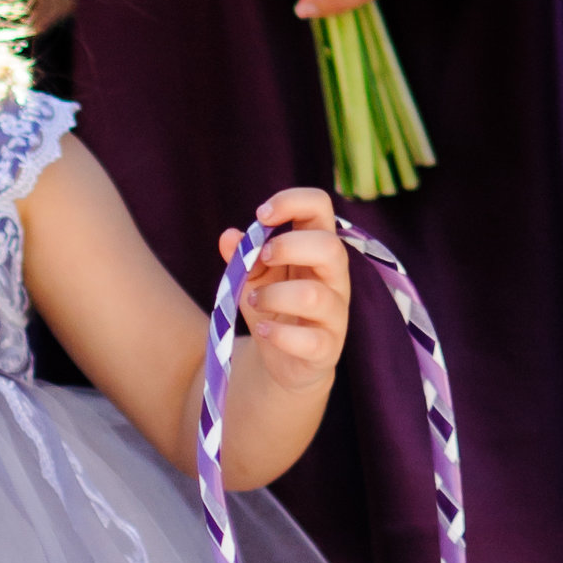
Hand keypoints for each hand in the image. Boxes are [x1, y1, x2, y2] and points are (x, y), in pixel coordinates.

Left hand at [218, 186, 348, 395]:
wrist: (284, 361)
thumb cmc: (273, 307)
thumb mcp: (253, 278)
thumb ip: (242, 256)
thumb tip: (228, 237)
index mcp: (319, 250)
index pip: (321, 207)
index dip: (292, 201)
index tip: (260, 215)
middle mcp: (334, 278)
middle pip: (330, 247)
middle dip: (289, 246)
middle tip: (262, 257)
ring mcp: (335, 315)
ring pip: (315, 296)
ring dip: (275, 294)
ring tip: (252, 300)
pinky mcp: (326, 349)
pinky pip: (310, 340)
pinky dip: (279, 334)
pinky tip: (262, 330)